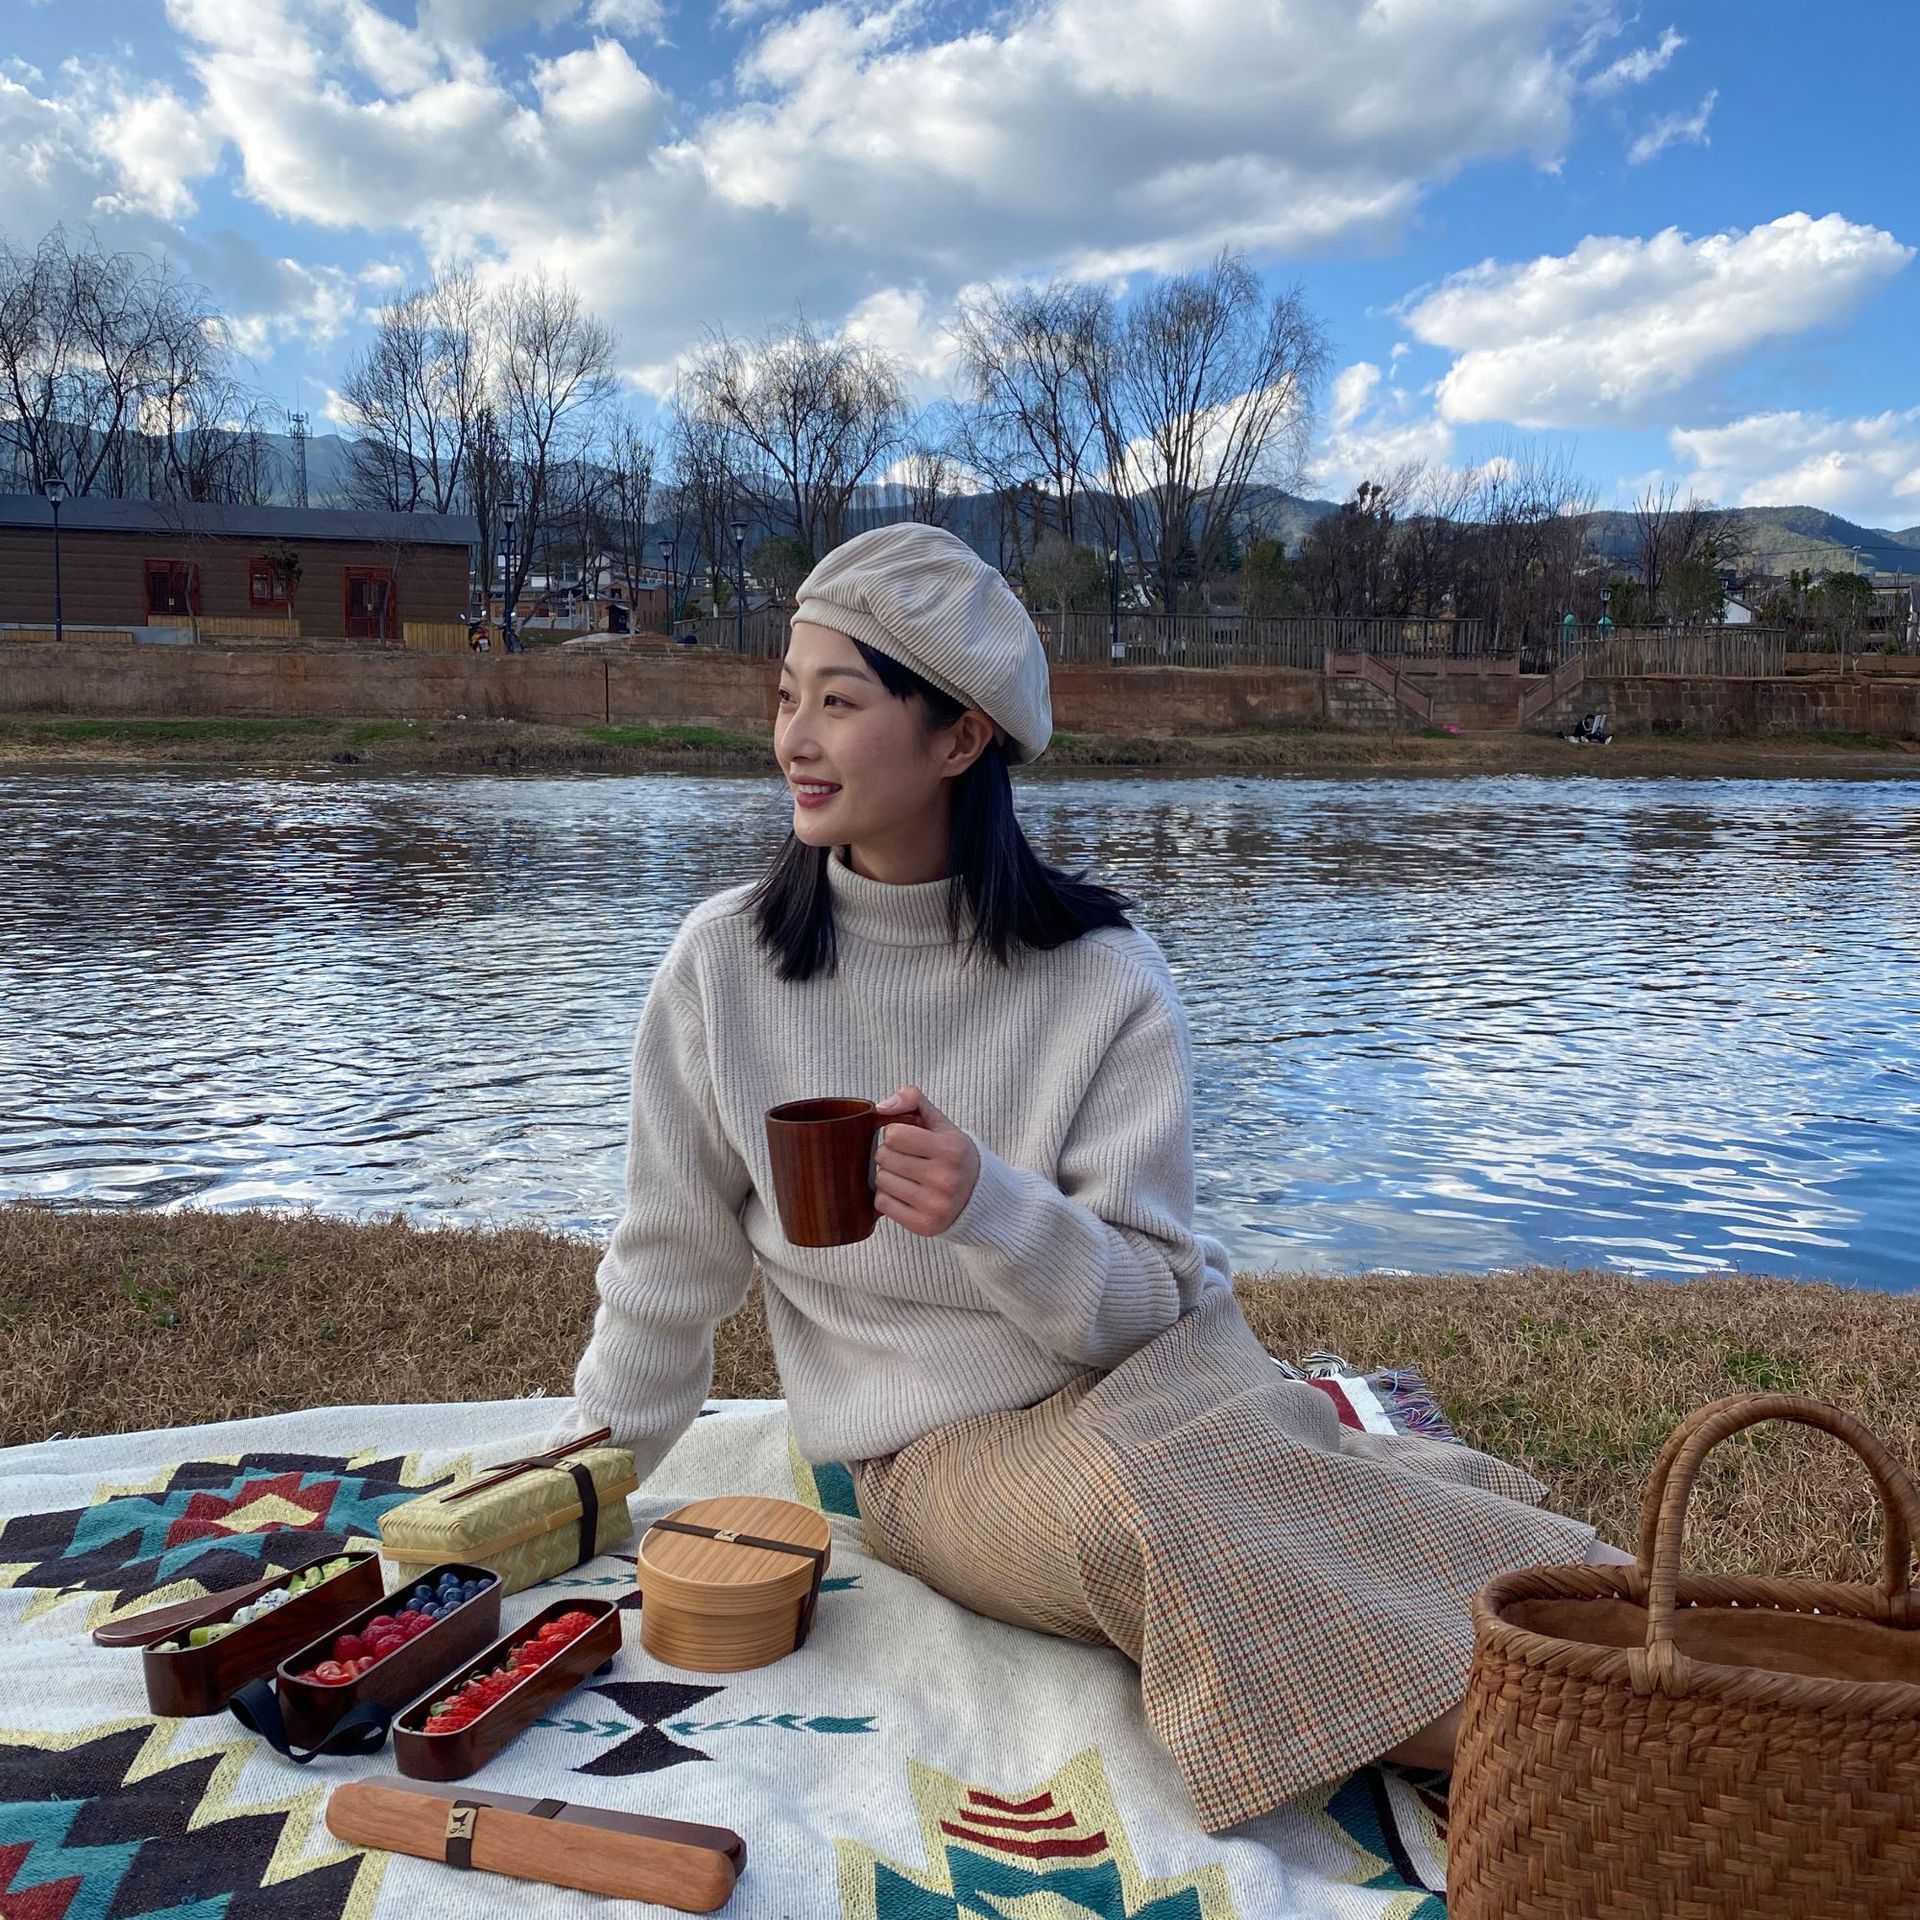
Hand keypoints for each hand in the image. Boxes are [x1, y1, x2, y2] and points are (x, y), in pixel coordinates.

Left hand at [872, 1086, 979, 1237]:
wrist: (981, 1197)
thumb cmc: (954, 1155)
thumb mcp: (941, 1123)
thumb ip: (912, 1099)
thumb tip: (881, 1107)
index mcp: (950, 1149)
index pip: (893, 1134)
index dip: (895, 1133)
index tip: (907, 1139)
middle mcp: (944, 1179)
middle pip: (883, 1157)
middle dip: (890, 1154)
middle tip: (907, 1158)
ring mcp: (935, 1205)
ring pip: (880, 1181)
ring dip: (887, 1175)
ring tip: (907, 1176)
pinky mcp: (925, 1226)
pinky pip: (882, 1204)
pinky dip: (887, 1196)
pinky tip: (905, 1193)